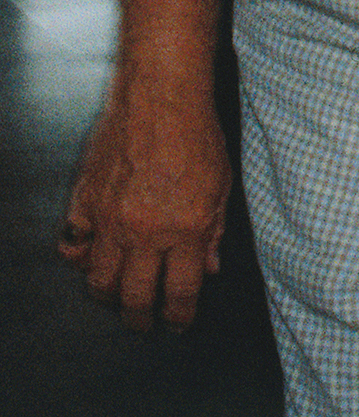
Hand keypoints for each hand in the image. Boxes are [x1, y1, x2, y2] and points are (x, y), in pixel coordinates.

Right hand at [59, 87, 229, 330]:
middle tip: (144, 323)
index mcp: (186, 228)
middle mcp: (145, 231)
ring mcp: (110, 219)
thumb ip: (215, 231)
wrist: (161, 97)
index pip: (180, 291)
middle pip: (134, 296)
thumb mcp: (223, 183)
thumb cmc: (198, 134)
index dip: (179, 315)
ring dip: (108, 295)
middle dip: (140, 317)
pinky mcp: (85, 202)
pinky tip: (89, 259)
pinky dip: (79, 258)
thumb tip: (210, 268)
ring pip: (99, 279)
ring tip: (118, 298)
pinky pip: (73, 245)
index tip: (177, 324)